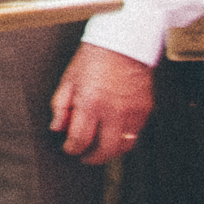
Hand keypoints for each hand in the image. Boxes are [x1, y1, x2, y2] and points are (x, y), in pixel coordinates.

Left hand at [49, 41, 153, 164]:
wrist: (122, 44)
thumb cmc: (93, 59)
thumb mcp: (68, 80)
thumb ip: (60, 106)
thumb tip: (57, 128)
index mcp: (90, 103)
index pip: (80, 139)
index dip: (72, 149)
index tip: (68, 149)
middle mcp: (113, 111)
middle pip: (105, 150)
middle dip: (92, 158)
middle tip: (84, 156)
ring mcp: (132, 113)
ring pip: (124, 147)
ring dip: (110, 152)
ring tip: (99, 148)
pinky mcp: (145, 111)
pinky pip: (136, 135)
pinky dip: (125, 139)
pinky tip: (114, 134)